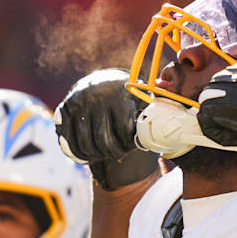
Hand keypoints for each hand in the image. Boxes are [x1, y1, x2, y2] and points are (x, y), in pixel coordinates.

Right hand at [54, 69, 157, 189]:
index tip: (132, 145)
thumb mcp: (141, 96)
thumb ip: (156, 103)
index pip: (124, 127)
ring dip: (96, 155)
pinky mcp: (64, 110)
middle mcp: (96, 95)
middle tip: (118, 153)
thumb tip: (172, 102)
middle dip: (113, 152)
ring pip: (85, 143)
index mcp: (119, 91)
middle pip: (103, 140)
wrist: (101, 83)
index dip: (129, 143)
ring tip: (104, 154)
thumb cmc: (127, 97)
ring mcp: (77, 103)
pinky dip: (79, 153)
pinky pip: (69, 141)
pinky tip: (89, 155)